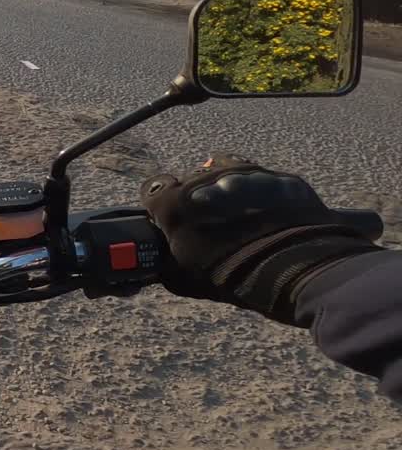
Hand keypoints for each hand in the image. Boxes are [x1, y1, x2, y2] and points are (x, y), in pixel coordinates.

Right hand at [141, 154, 376, 323]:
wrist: (297, 267)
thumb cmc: (233, 274)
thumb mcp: (185, 279)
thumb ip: (167, 262)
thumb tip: (163, 263)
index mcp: (176, 202)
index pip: (153, 188)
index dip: (159, 203)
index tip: (166, 216)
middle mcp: (206, 179)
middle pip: (192, 179)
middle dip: (197, 197)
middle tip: (209, 222)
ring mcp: (247, 174)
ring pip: (229, 170)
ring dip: (228, 188)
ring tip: (240, 212)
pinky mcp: (280, 178)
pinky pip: (265, 180)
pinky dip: (263, 193)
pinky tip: (271, 215)